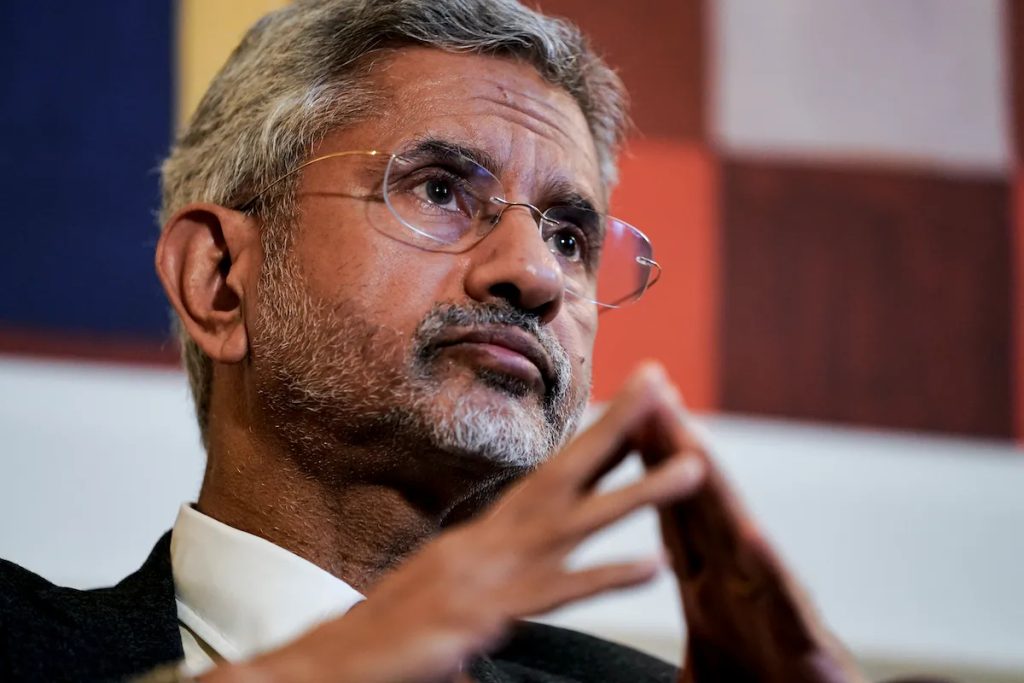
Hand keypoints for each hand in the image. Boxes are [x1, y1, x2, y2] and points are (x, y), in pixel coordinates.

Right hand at [202, 364, 707, 682]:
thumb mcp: (449, 587)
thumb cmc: (391, 632)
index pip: (553, 475)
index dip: (596, 438)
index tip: (638, 398)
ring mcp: (492, 573)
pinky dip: (604, 579)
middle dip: (619, 429)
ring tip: (692, 468)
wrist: (333, 664)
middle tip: (665, 388)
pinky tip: (651, 567)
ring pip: (577, 523)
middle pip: (567, 474)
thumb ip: (487, 567)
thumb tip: (512, 554)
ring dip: (636, 493)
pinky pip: (556, 595)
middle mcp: (494, 541)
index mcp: (489, 535)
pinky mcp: (488, 615)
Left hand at [631, 381, 866, 681]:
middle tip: (654, 396)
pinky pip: (780, 597)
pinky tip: (752, 534)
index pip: (674, 513)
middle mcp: (738, 579)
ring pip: (738, 535)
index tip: (629, 416)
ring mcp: (768, 601)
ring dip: (716, 490)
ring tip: (692, 443)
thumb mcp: (705, 664)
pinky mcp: (799, 635)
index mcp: (709, 584)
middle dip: (677, 451)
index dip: (652, 466)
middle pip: (700, 504)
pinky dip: (768, 566)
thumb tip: (631, 646)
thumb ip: (680, 638)